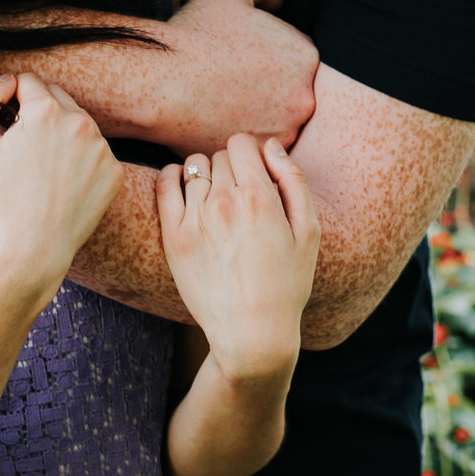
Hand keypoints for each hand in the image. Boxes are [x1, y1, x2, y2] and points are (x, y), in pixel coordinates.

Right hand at [0, 76, 121, 299]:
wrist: (28, 253)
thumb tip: (6, 81)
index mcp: (46, 111)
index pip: (27, 82)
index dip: (10, 100)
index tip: (3, 126)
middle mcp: (81, 123)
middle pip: (56, 98)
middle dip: (37, 114)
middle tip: (20, 150)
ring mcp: (103, 149)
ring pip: (77, 125)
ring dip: (60, 135)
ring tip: (39, 170)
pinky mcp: (115, 174)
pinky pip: (94, 153)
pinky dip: (79, 160)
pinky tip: (60, 184)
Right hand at [150, 0, 318, 155]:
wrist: (159, 82)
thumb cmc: (194, 35)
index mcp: (305, 57)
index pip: (294, 58)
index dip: (266, 56)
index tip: (241, 59)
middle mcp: (304, 98)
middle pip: (288, 92)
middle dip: (265, 88)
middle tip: (231, 82)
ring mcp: (282, 133)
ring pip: (274, 121)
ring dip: (256, 114)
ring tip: (223, 102)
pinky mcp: (256, 156)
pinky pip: (253, 145)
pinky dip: (240, 135)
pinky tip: (217, 121)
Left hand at [157, 134, 317, 383]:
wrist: (252, 332)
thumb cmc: (287, 283)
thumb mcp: (309, 231)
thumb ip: (293, 180)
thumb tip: (271, 146)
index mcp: (260, 197)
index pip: (242, 143)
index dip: (251, 156)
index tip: (255, 175)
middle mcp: (225, 202)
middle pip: (219, 156)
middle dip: (231, 169)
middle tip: (240, 197)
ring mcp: (196, 219)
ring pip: (193, 167)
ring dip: (205, 176)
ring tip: (216, 200)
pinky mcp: (174, 237)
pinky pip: (165, 184)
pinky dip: (173, 177)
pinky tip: (184, 188)